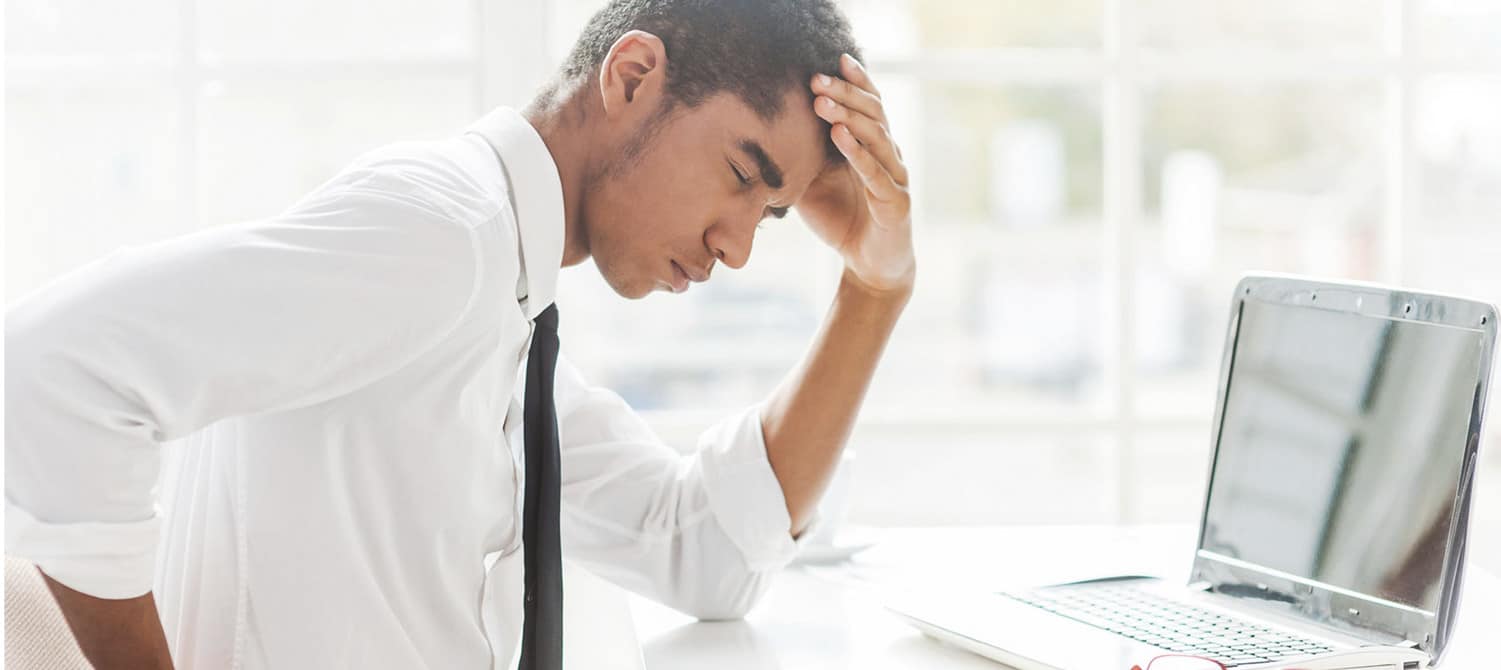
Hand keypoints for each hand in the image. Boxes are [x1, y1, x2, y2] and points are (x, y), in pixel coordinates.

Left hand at [797, 53, 914, 294]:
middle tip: (816, 78)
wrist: (868, 265)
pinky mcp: (896, 204)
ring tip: (822, 103)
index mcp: (873, 146)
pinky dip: (858, 154)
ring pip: (877, 138)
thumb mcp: (812, 181)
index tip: (835, 57)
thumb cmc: (841, 218)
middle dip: (844, 94)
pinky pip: (877, 174)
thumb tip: (764, 131)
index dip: (857, 81)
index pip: (869, 105)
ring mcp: (895, 178)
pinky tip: (839, 137)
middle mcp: (889, 155)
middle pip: (873, 114)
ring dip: (848, 117)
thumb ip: (801, 156)